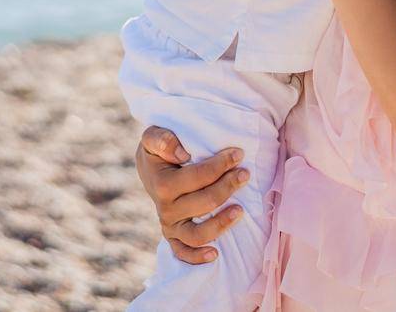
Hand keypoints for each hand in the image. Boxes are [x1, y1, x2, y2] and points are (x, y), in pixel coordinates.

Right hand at [133, 126, 250, 264]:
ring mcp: (170, 225)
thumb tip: (183, 154)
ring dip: (222, 223)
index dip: (221, 165)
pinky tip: (215, 254)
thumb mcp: (153, 137)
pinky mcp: (173, 237)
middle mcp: (166, 209)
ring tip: (240, 210)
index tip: (238, 154)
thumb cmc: (158, 150)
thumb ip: (162, 139)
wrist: (150, 169)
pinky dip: (197, 257)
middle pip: (205, 202)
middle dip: (229, 186)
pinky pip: (183, 253)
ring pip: (198, 234)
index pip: (199, 176)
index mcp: (162, 185)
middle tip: (245, 174)